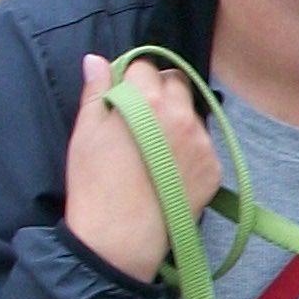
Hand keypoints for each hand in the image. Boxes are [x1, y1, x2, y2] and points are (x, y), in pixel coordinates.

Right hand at [61, 52, 223, 282]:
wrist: (120, 238)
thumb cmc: (95, 183)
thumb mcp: (85, 132)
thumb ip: (95, 91)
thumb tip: (96, 60)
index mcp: (146, 98)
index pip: (144, 66)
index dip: (131, 79)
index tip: (122, 96)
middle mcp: (181, 114)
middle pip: (176, 81)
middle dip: (159, 91)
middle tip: (141, 116)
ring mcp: (201, 141)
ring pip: (193, 111)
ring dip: (177, 117)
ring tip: (155, 145)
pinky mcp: (213, 167)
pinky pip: (204, 143)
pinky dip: (189, 147)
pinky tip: (169, 167)